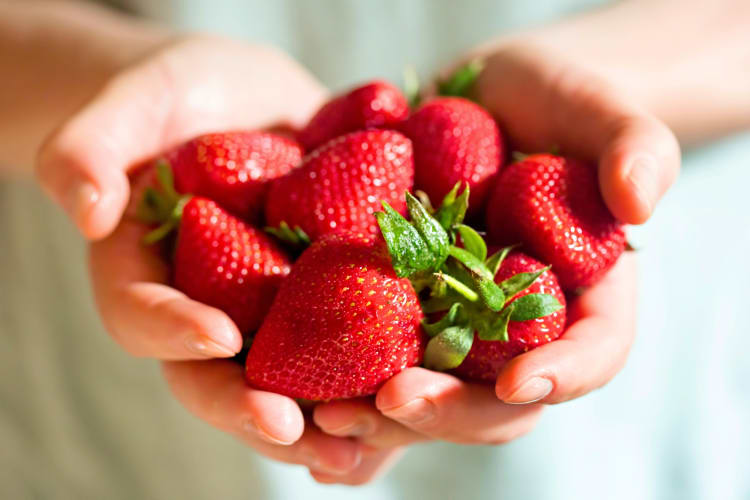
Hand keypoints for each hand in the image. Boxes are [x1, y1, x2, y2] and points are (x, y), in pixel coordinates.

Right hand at [35, 35, 384, 477]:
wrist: (248, 101)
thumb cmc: (179, 96)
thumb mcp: (135, 101)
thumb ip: (92, 145)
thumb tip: (83, 208)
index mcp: (147, 274)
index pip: (143, 315)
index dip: (173, 331)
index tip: (218, 337)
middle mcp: (207, 309)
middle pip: (216, 378)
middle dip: (254, 411)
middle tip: (295, 431)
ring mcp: (267, 314)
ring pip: (285, 385)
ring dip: (319, 423)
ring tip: (361, 447)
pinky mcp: (323, 301)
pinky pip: (343, 353)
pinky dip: (369, 386)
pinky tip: (405, 407)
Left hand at [311, 43, 674, 483]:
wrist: (482, 101)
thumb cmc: (552, 103)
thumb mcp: (599, 110)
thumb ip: (633, 145)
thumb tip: (641, 201)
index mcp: (582, 298)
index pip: (592, 352)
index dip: (565, 375)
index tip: (523, 383)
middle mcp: (515, 330)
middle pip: (496, 398)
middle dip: (448, 411)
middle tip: (393, 402)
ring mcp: (453, 327)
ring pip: (430, 397)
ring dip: (381, 419)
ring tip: (328, 417)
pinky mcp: (398, 311)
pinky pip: (374, 365)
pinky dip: (341, 391)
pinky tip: (304, 408)